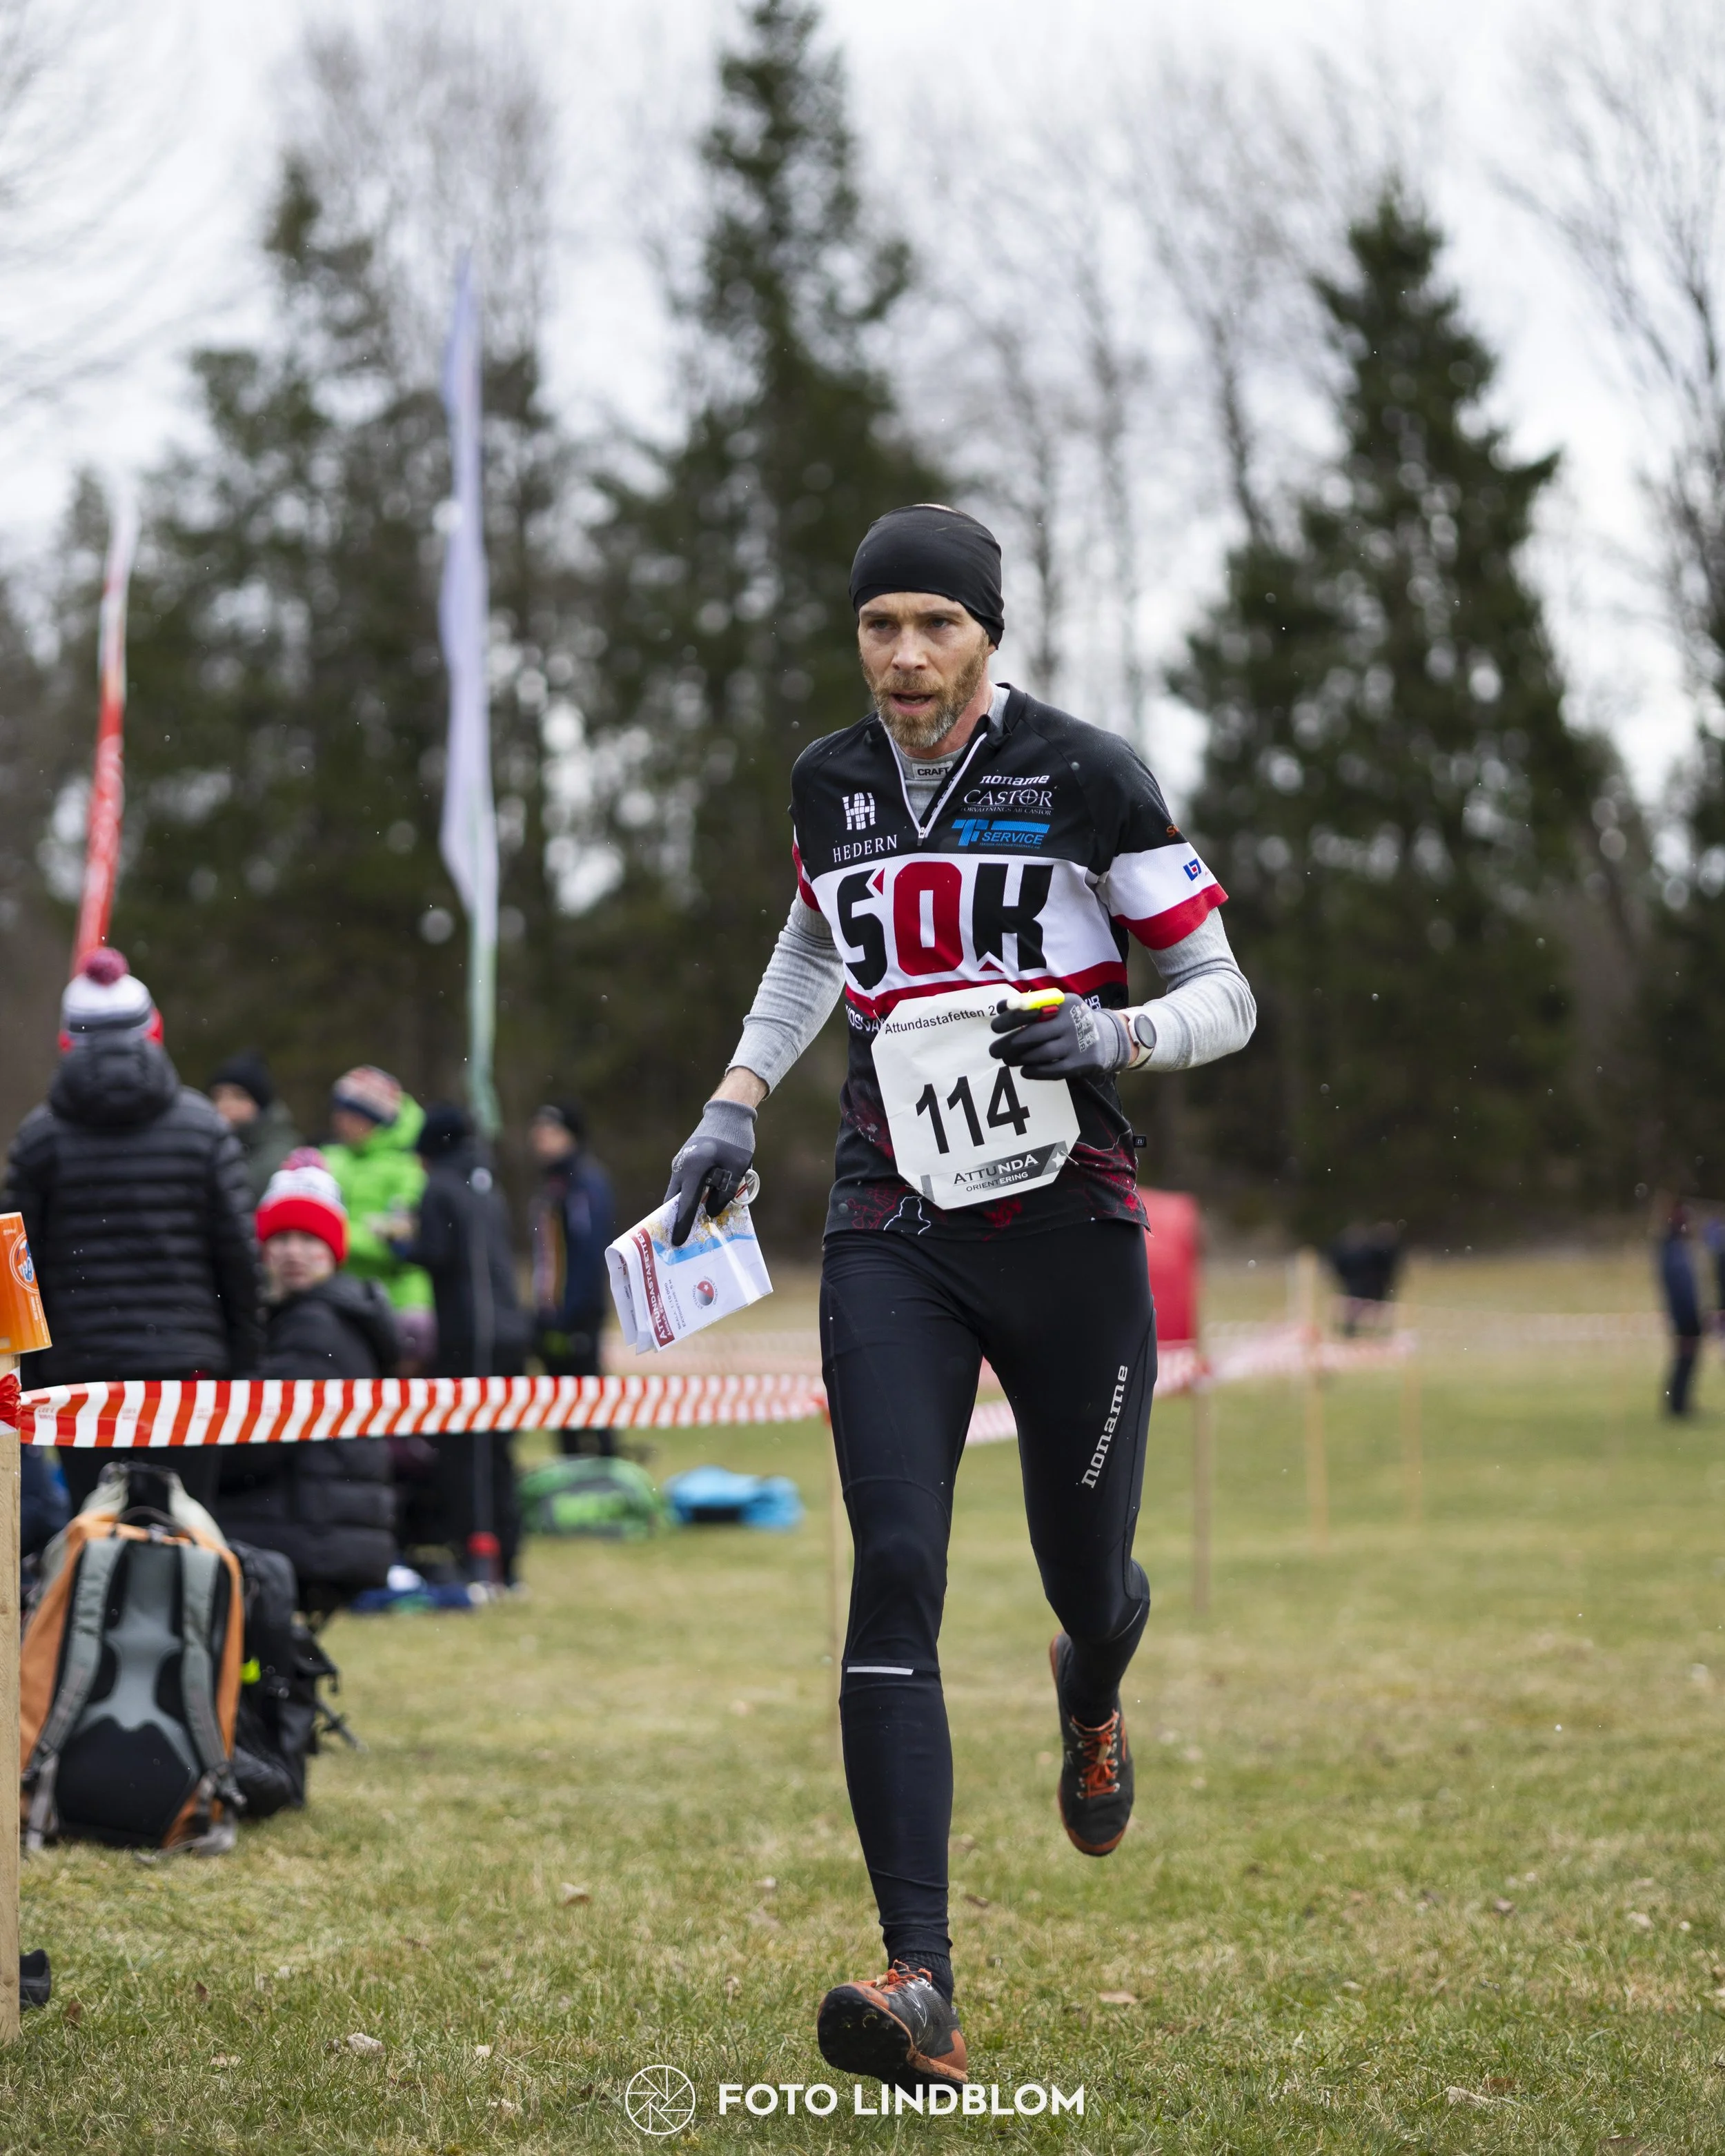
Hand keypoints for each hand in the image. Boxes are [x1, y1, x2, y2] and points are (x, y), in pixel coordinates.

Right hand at [665, 1097, 756, 1245]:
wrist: (727, 1112)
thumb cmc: (736, 1140)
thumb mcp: (737, 1169)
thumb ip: (725, 1193)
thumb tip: (710, 1213)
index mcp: (694, 1169)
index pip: (685, 1204)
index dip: (682, 1225)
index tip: (677, 1243)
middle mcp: (681, 1167)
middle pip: (674, 1201)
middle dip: (676, 1221)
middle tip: (679, 1241)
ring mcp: (680, 1162)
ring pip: (677, 1192)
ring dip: (681, 1209)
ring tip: (688, 1228)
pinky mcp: (684, 1160)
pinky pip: (682, 1184)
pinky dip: (686, 1197)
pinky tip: (696, 1206)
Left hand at [989, 993, 1129, 1079]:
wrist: (1107, 1038)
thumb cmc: (1071, 1022)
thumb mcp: (1057, 1007)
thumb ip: (1031, 1006)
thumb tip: (1001, 1008)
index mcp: (1063, 1004)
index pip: (1031, 1010)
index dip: (1009, 1019)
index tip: (994, 1028)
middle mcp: (1072, 1022)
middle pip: (1033, 1035)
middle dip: (1008, 1044)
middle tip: (994, 1051)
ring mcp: (1078, 1044)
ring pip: (1041, 1054)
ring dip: (1019, 1058)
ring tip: (1007, 1060)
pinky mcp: (1082, 1063)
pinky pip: (1053, 1071)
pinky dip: (1035, 1071)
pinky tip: (1024, 1070)